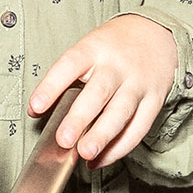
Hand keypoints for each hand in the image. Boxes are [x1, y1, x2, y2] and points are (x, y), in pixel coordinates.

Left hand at [29, 13, 178, 166]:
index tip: (36, 107)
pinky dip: (120, 148)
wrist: (156, 33)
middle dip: (79, 119)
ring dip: (102, 137)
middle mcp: (116, 66)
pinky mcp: (154, 101)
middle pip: (98, 93)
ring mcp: (137, 84)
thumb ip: (66, 77)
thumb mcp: (88, 47)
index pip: (70, 65)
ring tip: (86, 154)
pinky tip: (102, 159)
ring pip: (121, 113)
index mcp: (94, 48)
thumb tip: (36, 110)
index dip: (51, 86)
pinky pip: (138, 128)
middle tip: (64, 140)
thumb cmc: (113, 45)